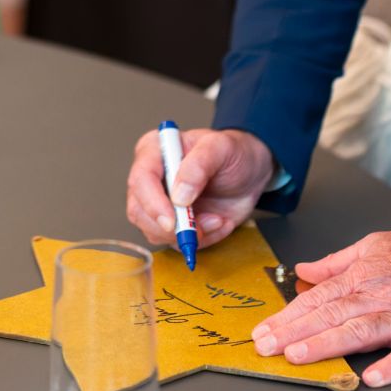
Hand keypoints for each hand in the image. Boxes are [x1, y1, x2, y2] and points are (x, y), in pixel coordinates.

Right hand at [125, 126, 273, 249]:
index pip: (141, 179)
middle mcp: (151, 179)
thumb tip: (179, 195)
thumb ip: (200, 165)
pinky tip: (220, 222)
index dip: (152, 203)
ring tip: (218, 219)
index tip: (172, 220)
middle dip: (170, 227)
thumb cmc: (233, 153)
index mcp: (154, 151)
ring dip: (190, 234)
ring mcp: (160, 203)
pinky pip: (177, 243)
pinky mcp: (174, 223)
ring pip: (155, 232)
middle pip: (139, 211)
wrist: (250, 173)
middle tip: (200, 227)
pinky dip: (203, 239)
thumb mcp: (221, 148)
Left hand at [251, 219, 390, 387]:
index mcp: (364, 276)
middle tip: (266, 347)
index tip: (264, 330)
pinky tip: (374, 376)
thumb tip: (304, 271)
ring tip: (300, 356)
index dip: (288, 316)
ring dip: (328, 344)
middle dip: (295, 332)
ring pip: (362, 331)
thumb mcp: (374, 245)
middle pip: (332, 316)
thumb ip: (336, 262)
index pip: (318, 299)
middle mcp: (381, 296)